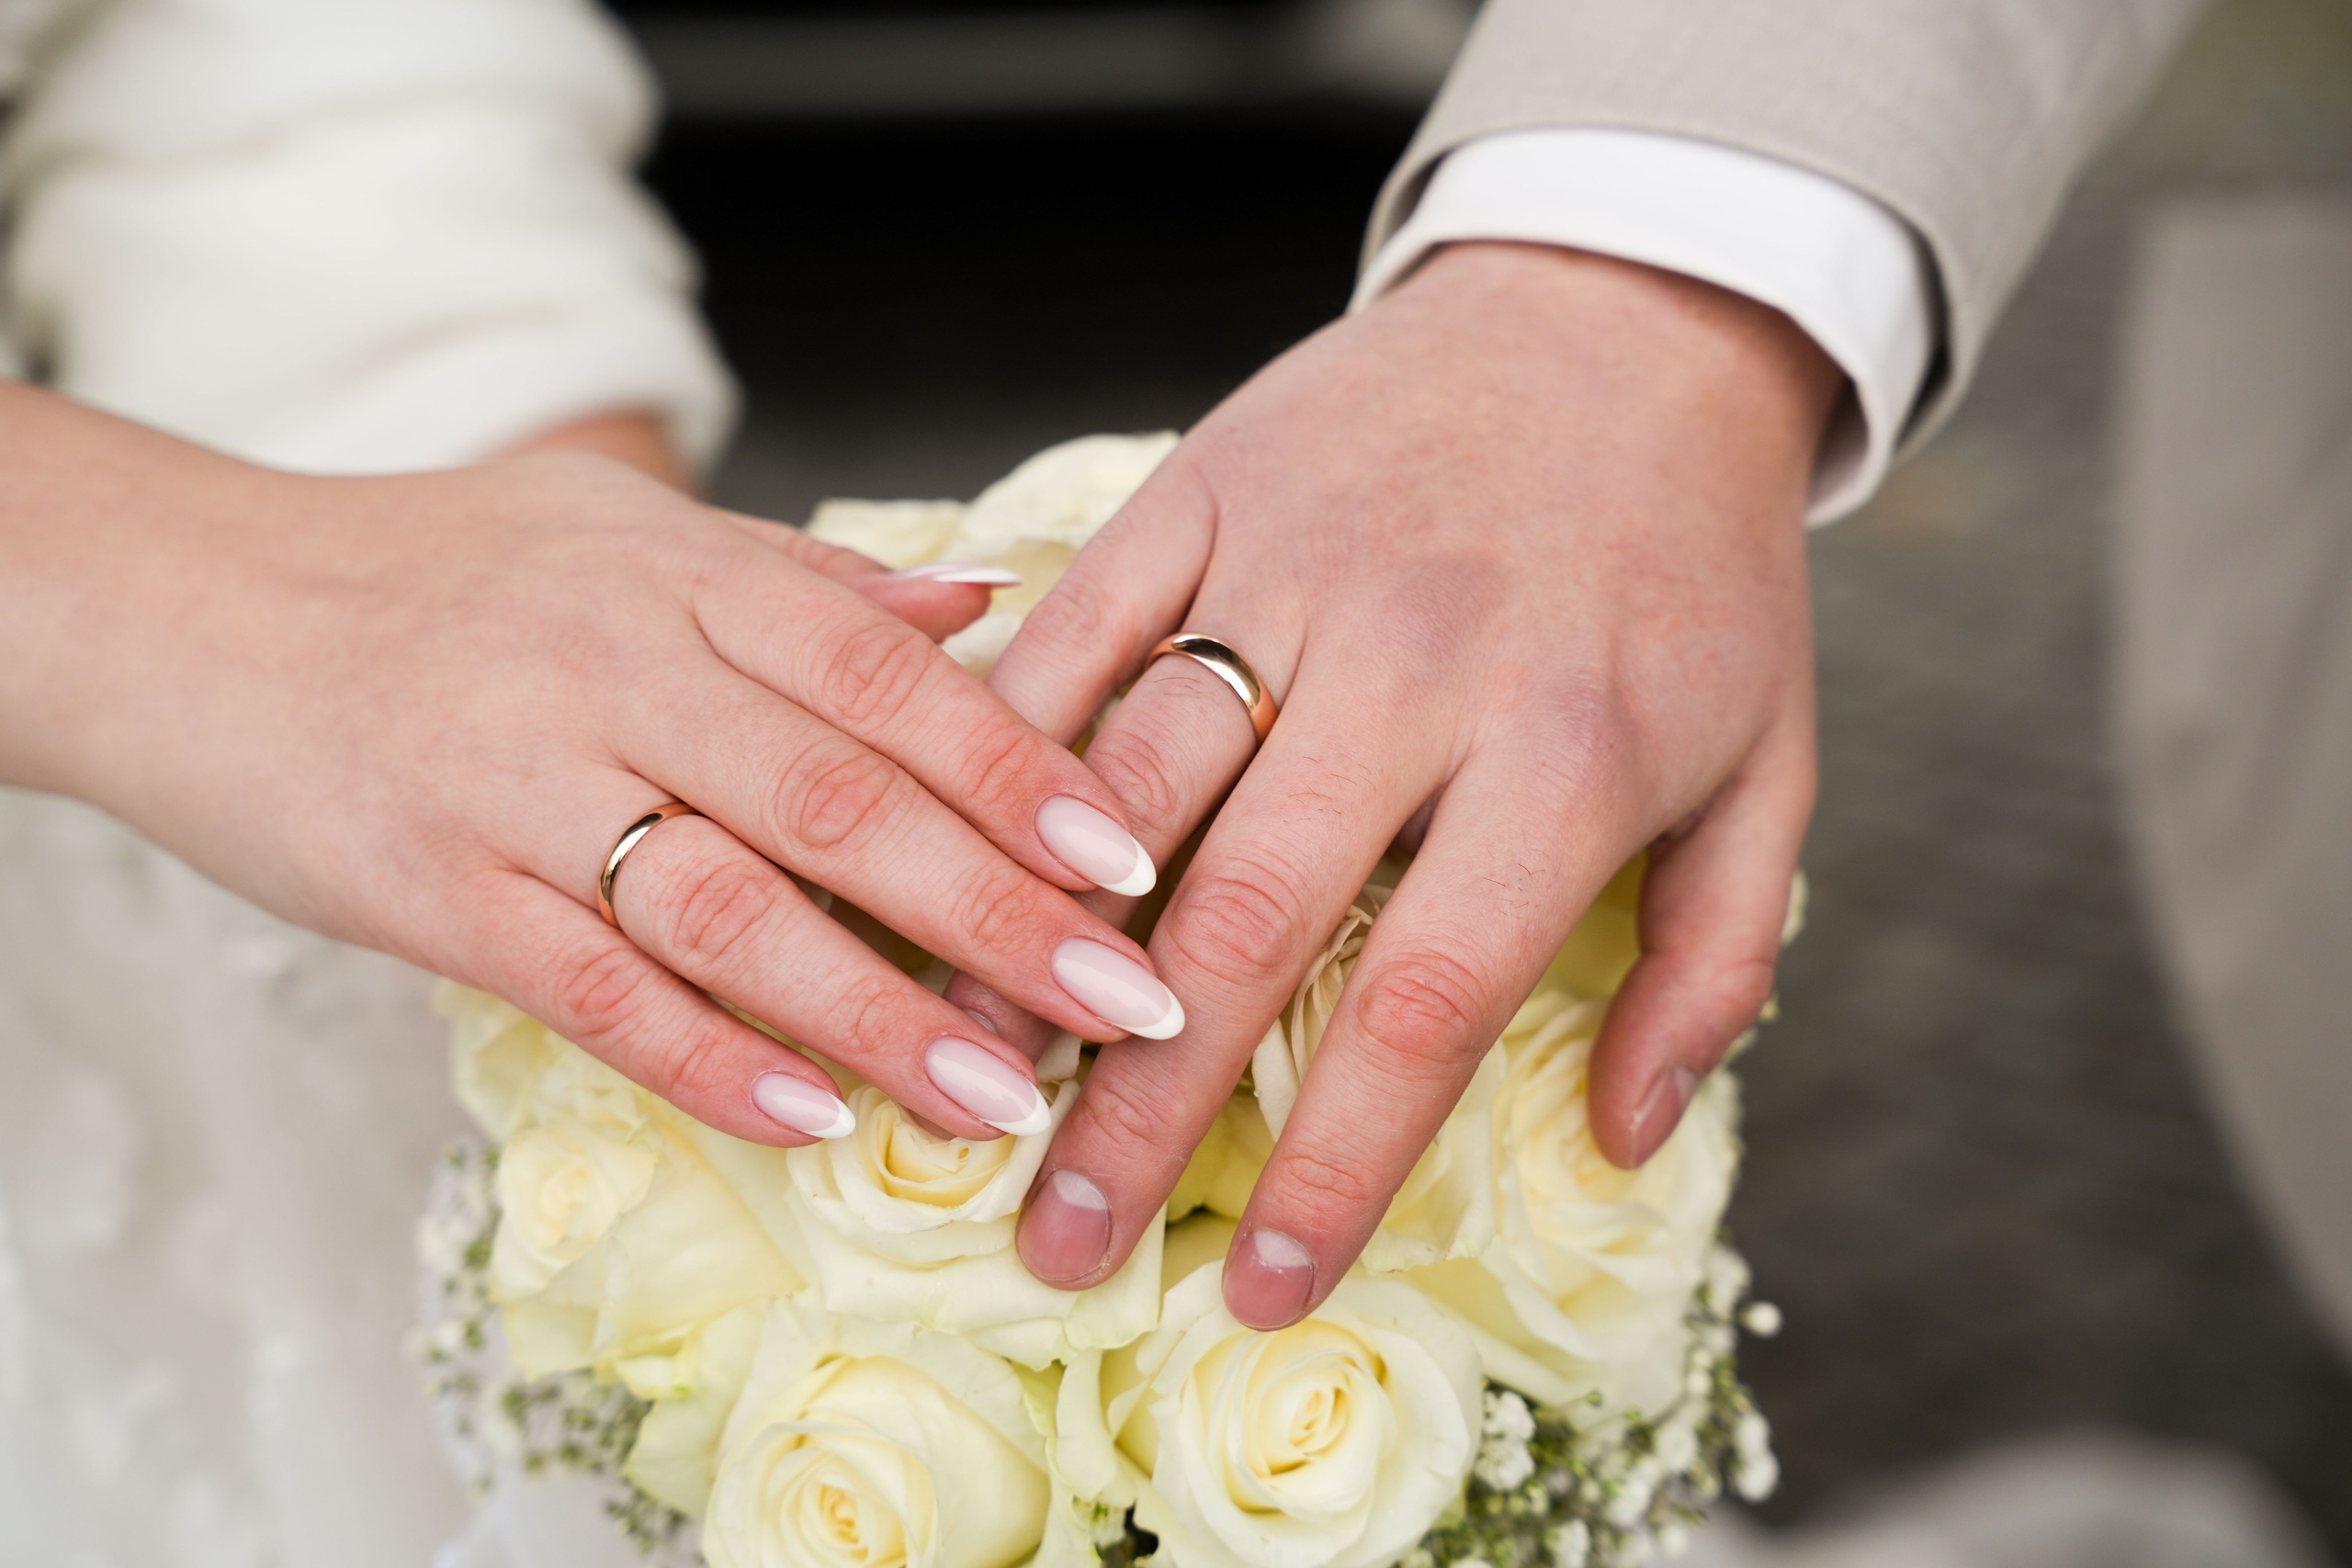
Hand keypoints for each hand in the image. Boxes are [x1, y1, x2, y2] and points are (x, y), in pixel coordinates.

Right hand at [0, 385, 1181, 1146]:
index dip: (1019, 771)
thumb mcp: (630, 534)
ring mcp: (516, 783)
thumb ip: (811, 582)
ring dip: (874, 1013)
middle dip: (996, 911)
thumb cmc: (442, 572)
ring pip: (725, 905)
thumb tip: (990, 601)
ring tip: (997, 1099)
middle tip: (1124, 1005)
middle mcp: (615, 672)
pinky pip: (586, 985)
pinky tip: (806, 1117)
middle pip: (838, 800)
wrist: (193, 602)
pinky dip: (700, 1055)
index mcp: (686, 584)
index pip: (889, 679)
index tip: (1131, 859)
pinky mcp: (427, 888)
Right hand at [944, 243, 1838, 1324]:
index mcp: (1563, 758)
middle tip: (1054, 1240)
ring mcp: (1289, 568)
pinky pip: (1072, 638)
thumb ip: (1714, 968)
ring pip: (1120, 790)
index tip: (1255, 1288)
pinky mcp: (1201, 491)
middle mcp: (1411, 669)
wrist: (1623, 313)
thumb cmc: (1693, 576)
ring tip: (965, 1083)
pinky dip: (992, 758)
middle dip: (1132, 1107)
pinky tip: (931, 860)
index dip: (1329, 1169)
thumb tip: (1617, 1141)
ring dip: (1023, 951)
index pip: (1420, 1009)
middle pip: (1235, 925)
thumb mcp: (1769, 769)